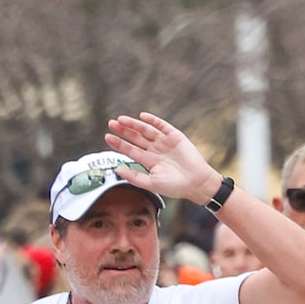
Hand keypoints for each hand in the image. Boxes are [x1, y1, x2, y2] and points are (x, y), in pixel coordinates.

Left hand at [102, 113, 222, 203]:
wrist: (197, 183)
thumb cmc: (175, 186)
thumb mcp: (152, 183)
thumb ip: (134, 177)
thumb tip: (117, 169)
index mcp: (149, 161)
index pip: (130, 150)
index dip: (119, 143)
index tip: (107, 136)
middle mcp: (155, 150)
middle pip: (136, 138)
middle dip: (123, 131)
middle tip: (111, 123)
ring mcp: (165, 142)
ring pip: (146, 130)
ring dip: (134, 124)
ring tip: (121, 119)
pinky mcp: (175, 137)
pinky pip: (162, 126)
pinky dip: (153, 121)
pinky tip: (142, 117)